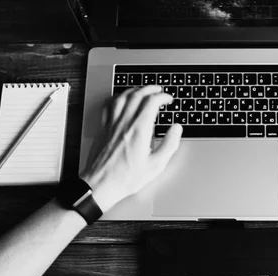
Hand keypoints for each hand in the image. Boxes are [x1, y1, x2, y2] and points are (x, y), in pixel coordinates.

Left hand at [81, 85, 182, 212]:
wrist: (101, 184)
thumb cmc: (126, 178)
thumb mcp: (156, 165)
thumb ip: (169, 144)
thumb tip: (176, 129)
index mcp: (139, 129)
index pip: (151, 102)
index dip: (162, 97)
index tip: (168, 99)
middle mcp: (124, 123)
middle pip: (137, 95)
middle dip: (150, 89)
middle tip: (158, 90)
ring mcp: (111, 124)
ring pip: (122, 97)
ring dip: (134, 90)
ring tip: (142, 91)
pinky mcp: (102, 128)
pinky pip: (108, 106)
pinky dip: (116, 98)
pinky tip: (120, 99)